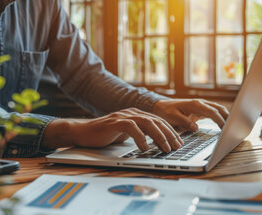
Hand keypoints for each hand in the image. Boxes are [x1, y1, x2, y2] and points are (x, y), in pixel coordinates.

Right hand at [42, 108, 183, 152]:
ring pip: (147, 122)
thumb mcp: (125, 134)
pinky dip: (140, 137)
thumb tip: (153, 144)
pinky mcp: (114, 122)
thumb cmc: (104, 135)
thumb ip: (138, 134)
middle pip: (156, 121)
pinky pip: (131, 127)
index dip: (170, 131)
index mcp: (136, 115)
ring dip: (159, 136)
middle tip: (177, 146)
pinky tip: (144, 147)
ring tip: (165, 148)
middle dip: (169, 134)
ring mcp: (123, 116)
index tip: (179, 142)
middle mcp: (131, 113)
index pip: (158, 121)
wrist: (83, 132)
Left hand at [153, 99, 228, 131]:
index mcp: (195, 104)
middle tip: (234, 129)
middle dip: (228, 118)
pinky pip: (214, 112)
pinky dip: (221, 117)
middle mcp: (200, 103)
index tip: (226, 129)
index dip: (221, 120)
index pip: (212, 112)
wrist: (160, 106)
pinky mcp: (201, 110)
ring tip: (233, 128)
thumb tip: (196, 128)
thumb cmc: (166, 111)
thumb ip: (184, 122)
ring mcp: (201, 106)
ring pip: (218, 109)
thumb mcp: (172, 117)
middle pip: (219, 109)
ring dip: (226, 117)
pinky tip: (225, 125)